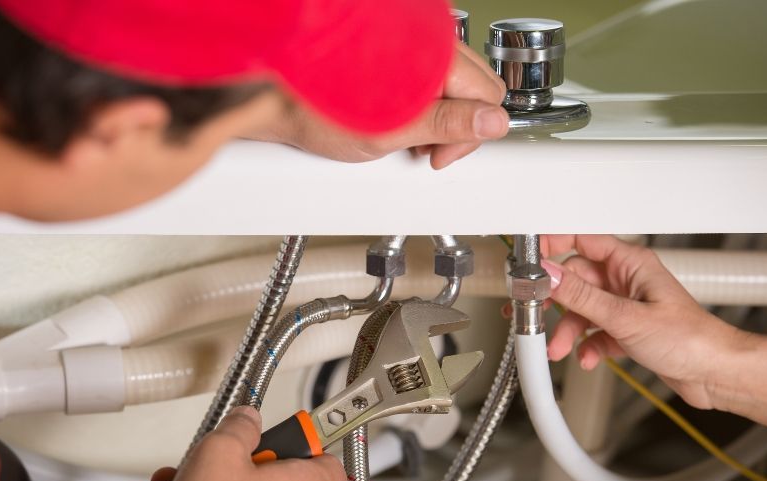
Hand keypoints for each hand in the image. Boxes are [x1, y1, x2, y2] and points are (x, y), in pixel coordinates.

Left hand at [250, 42, 507, 168]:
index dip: (468, 135)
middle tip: (425, 149)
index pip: (489, 95)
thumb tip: (493, 123)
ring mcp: (411, 41)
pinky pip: (427, 76)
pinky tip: (396, 117)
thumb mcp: (392, 130)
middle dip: (457, 125)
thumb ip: (448, 124)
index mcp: (435, 53)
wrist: (273, 96)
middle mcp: (427, 37)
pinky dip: (419, 102)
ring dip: (438, 115)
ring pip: (453, 83)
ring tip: (406, 135)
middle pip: (476, 86)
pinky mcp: (395, 49)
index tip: (439, 156)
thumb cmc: (318, 107)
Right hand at [540, 235, 739, 409]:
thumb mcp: (626, 317)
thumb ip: (582, 296)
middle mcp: (626, 280)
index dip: (552, 246)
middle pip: (574, 280)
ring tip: (560, 347)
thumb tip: (548, 274)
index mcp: (630, 263)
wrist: (716, 374)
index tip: (529, 260)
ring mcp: (626, 305)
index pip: (581, 240)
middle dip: (555, 302)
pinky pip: (594, 332)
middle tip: (533, 312)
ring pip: (581, 309)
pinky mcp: (627, 330)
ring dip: (568, 330)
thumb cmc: (692, 339)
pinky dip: (586, 345)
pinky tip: (588, 357)